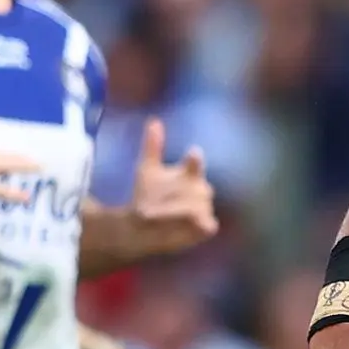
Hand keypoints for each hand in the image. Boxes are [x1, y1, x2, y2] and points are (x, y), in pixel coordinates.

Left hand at [127, 117, 216, 253]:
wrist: (141, 225)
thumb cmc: (146, 196)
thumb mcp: (146, 170)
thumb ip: (152, 146)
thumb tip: (154, 121)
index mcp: (189, 172)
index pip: (196, 161)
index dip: (195, 159)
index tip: (193, 153)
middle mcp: (199, 189)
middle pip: (201, 187)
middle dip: (182, 194)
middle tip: (162, 198)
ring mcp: (204, 208)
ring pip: (201, 205)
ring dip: (180, 209)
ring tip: (160, 213)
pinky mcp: (205, 227)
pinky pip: (207, 223)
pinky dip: (197, 223)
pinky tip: (180, 224)